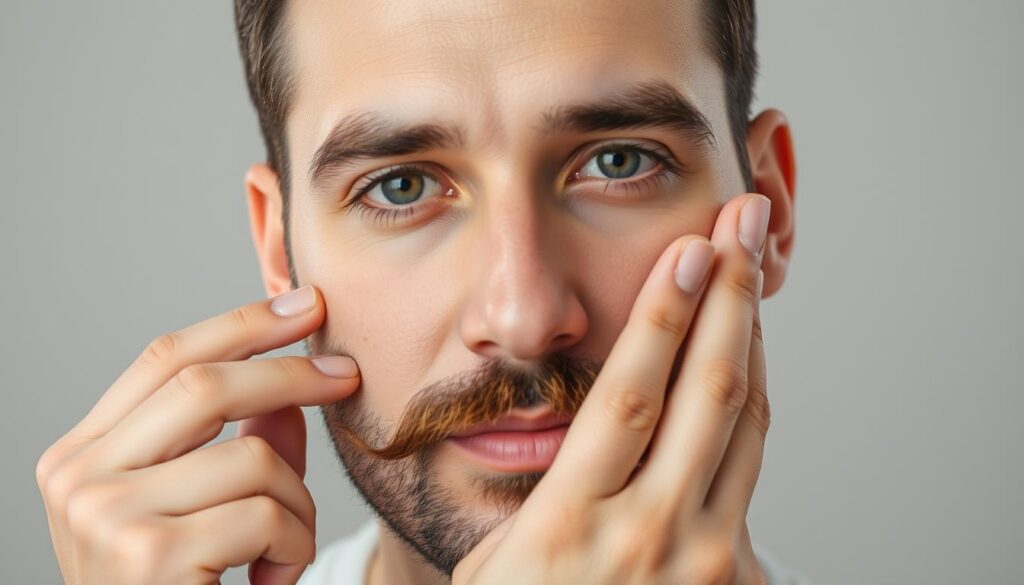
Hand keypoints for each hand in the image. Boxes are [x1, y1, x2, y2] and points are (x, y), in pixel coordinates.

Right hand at [35, 285, 359, 584]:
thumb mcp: (203, 513)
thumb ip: (239, 448)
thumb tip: (291, 395)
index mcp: (81, 456)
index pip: (164, 357)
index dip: (242, 323)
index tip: (305, 304)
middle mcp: (77, 478)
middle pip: (206, 383)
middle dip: (292, 372)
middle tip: (349, 376)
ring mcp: (104, 516)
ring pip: (251, 457)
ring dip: (296, 505)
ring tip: (282, 552)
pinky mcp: (148, 557)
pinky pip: (266, 515)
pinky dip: (294, 548)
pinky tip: (269, 583)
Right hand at [454, 194, 771, 583]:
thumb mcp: (494, 558)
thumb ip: (544, 491)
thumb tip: (577, 422)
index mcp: (570, 524)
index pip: (631, 398)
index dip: (663, 317)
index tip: (687, 250)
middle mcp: (649, 538)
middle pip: (707, 397)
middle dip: (729, 299)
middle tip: (743, 227)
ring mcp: (701, 563)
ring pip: (744, 429)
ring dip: (750, 344)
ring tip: (749, 279)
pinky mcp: (730, 581)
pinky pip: (749, 476)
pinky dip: (750, 410)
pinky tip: (744, 367)